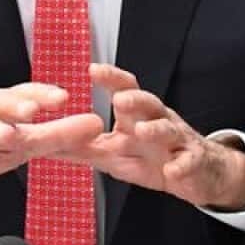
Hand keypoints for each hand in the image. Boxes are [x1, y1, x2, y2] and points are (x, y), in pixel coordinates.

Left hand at [32, 64, 244, 210]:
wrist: (197, 175)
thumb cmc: (152, 158)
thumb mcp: (114, 154)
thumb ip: (83, 147)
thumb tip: (47, 143)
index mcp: (137, 115)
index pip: (125, 89)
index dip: (111, 77)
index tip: (91, 69)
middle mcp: (158, 120)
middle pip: (149, 102)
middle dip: (134, 99)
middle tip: (118, 99)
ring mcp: (177, 141)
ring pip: (168, 129)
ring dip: (154, 129)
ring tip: (141, 131)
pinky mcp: (192, 162)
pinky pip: (187, 162)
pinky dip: (180, 166)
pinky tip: (172, 170)